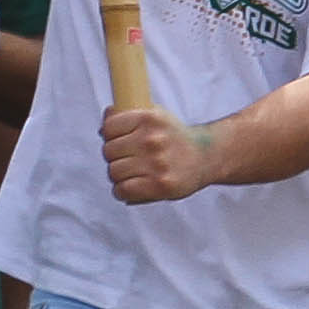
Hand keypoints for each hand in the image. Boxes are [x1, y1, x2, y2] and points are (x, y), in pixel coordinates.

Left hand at [101, 105, 217, 204]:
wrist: (206, 156)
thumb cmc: (174, 137)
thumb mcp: (156, 116)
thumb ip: (128, 117)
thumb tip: (101, 128)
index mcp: (149, 118)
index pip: (109, 127)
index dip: (109, 135)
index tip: (116, 140)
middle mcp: (152, 139)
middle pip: (108, 151)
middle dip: (113, 157)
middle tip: (124, 159)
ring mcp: (156, 163)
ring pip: (114, 171)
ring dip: (117, 176)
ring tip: (129, 174)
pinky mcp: (160, 185)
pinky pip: (123, 190)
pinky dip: (121, 191)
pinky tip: (128, 188)